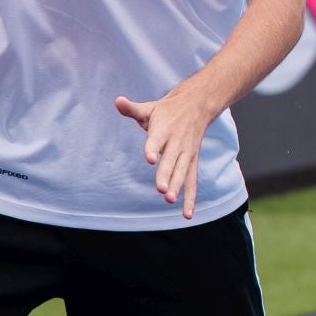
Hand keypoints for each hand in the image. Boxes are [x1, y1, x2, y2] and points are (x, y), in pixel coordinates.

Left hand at [114, 85, 222, 219]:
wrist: (198, 105)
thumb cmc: (168, 110)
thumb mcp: (150, 107)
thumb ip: (133, 109)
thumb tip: (117, 101)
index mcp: (164, 129)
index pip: (156, 140)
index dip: (152, 149)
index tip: (149, 158)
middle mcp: (176, 142)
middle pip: (171, 160)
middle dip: (166, 175)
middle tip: (161, 189)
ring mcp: (186, 153)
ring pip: (182, 171)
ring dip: (177, 186)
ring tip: (169, 200)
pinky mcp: (192, 162)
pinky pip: (192, 181)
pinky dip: (191, 198)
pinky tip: (187, 214)